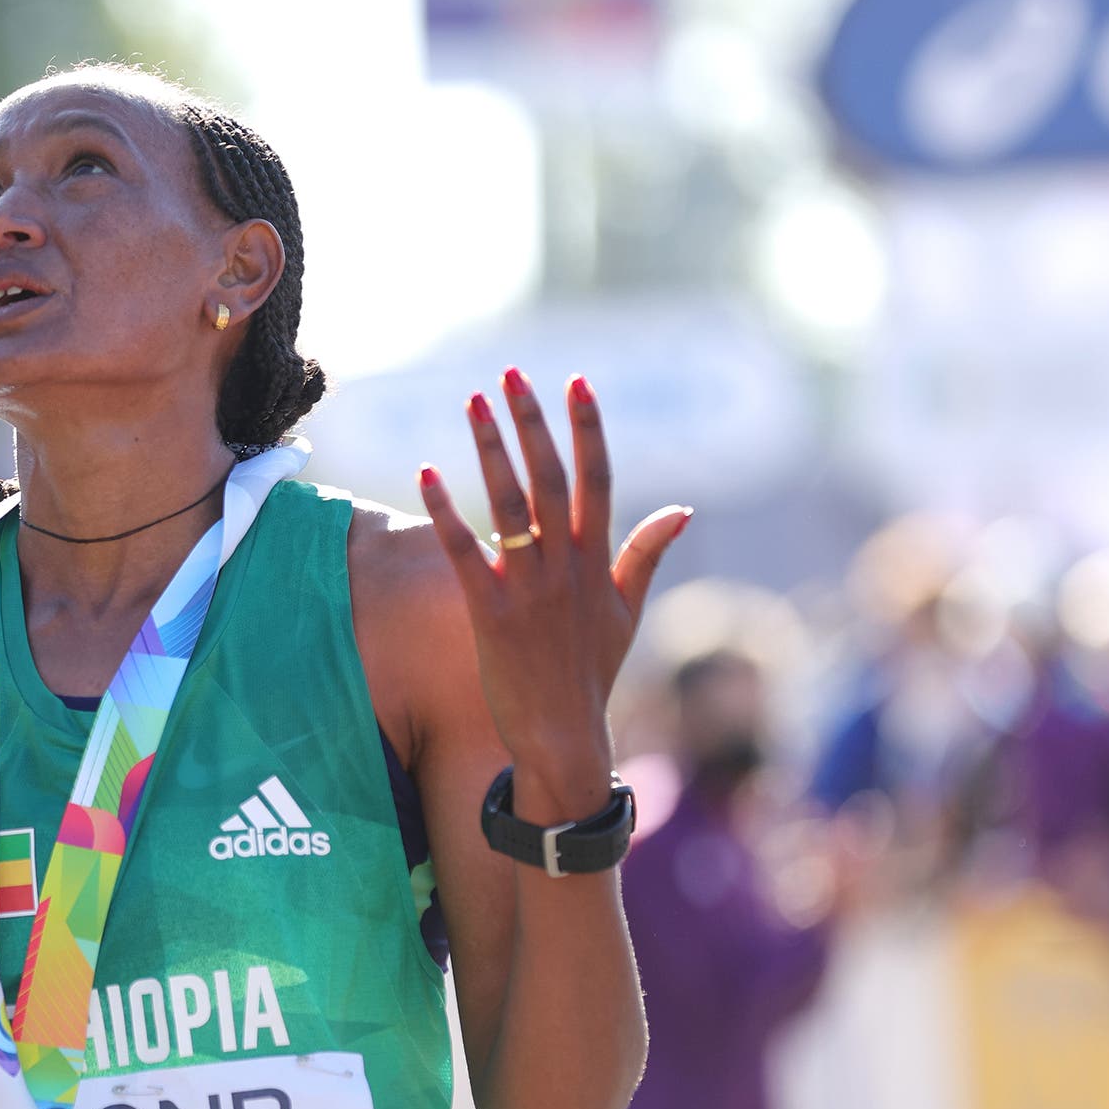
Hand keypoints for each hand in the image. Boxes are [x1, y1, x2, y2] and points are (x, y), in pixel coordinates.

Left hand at [416, 369, 689, 820]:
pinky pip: (464, 551)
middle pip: (549, 478)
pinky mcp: (491, 613)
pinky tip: (426, 473)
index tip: (576, 382)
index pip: (597, 478)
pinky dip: (446, 511)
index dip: (588, 428)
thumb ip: (646, 555)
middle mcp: (567, 566)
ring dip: (489, 449)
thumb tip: (682, 509)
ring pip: (509, 504)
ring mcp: (529, 589)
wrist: (564, 734)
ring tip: (472, 403)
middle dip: (531, 422)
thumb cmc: (591, 672)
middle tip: (511, 374)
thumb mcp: (627, 611)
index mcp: (599, 560)